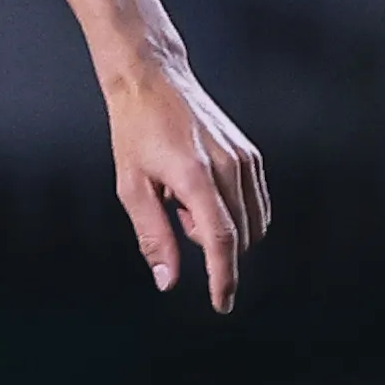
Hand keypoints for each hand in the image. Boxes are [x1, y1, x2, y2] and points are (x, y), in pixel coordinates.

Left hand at [106, 59, 265, 311]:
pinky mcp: (252, 155)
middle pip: (238, 237)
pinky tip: (199, 190)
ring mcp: (246, 160)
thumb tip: (168, 281)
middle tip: (173, 215)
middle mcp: (230, 167)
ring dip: (219, 227)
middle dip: (209, 244)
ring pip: (250, 224)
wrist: (152, 81)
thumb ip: (152, 236)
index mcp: (196, 177)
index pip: (221, 240)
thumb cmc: (135, 133)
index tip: (222, 303)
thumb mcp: (130, 187)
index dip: (223, 277)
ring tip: (182, 198)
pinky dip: (230, 211)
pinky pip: (254, 204)